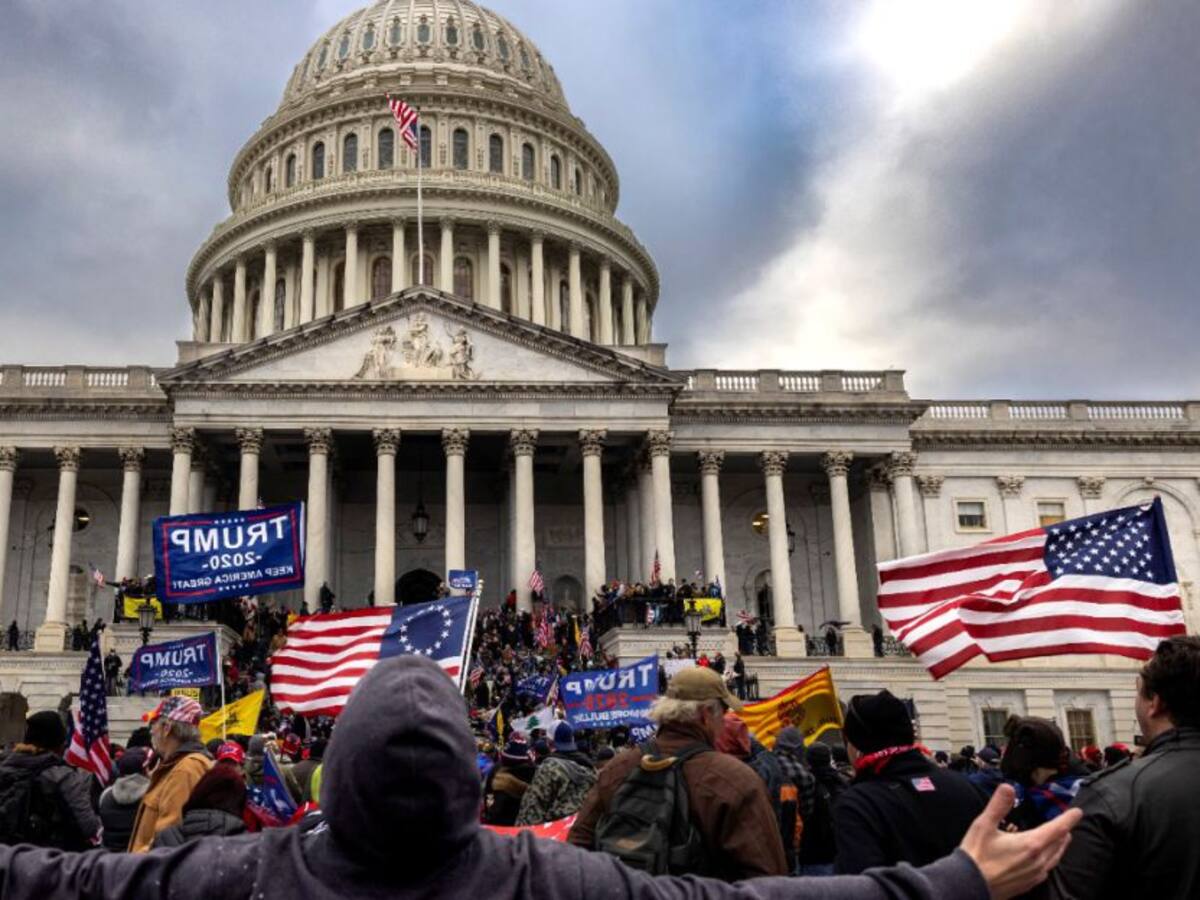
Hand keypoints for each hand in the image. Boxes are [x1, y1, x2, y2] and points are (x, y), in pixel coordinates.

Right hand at [959, 783, 1081, 899]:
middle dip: (1064, 832)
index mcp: (1031, 844)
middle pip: (1059, 844)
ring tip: (1061, 839)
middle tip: (1067, 823)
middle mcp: (1037, 861)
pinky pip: (1046, 870)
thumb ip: (998, 805)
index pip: (1057, 829)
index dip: (1069, 819)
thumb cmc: (976, 854)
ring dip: (1059, 846)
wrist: (969, 884)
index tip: (1077, 812)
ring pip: (1054, 858)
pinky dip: (1050, 860)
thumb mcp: (984, 824)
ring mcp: (1034, 875)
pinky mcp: (1028, 884)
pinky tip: (1044, 860)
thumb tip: (1008, 787)